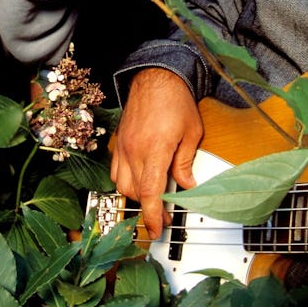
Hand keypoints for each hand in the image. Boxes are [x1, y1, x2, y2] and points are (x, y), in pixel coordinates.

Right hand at [110, 68, 202, 241]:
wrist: (155, 77)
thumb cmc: (175, 100)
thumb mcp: (191, 132)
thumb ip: (186, 161)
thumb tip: (187, 185)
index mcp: (154, 149)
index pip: (149, 192)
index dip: (153, 215)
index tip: (157, 229)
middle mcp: (134, 150)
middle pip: (133, 192)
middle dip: (147, 208)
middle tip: (165, 214)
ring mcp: (123, 146)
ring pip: (121, 183)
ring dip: (136, 195)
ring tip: (152, 197)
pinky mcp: (119, 142)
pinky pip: (116, 170)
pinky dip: (125, 180)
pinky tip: (139, 179)